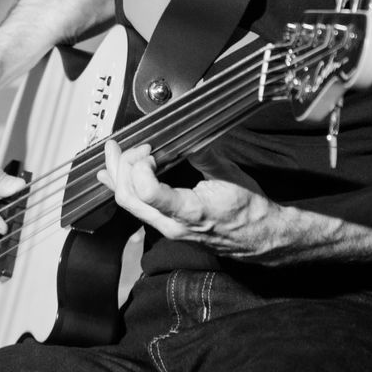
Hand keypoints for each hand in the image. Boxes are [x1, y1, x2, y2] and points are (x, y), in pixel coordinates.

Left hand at [95, 139, 282, 259]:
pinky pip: (136, 208)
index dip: (140, 166)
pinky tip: (112, 177)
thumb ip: (201, 154)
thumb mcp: (229, 175)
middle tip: (128, 144)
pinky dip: (122, 188)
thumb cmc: (249, 211)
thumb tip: (183, 133)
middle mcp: (172, 225)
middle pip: (128, 197)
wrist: (259, 238)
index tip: (151, 148)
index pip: (147, 193)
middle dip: (121, 165)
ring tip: (113, 153)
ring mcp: (166, 228)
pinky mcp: (166, 226)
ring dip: (118, 175)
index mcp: (189, 212)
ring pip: (128, 204)